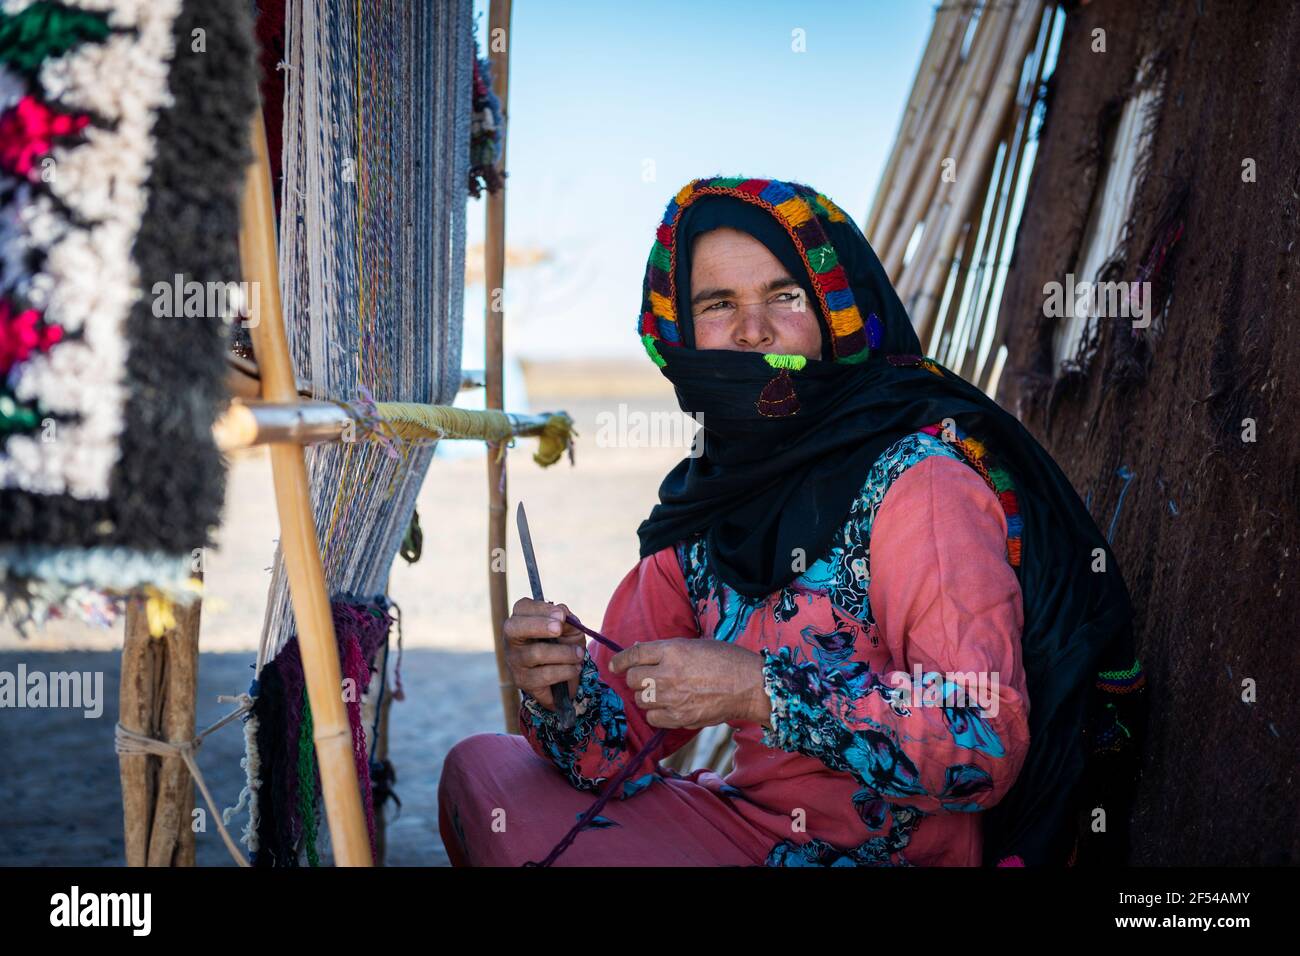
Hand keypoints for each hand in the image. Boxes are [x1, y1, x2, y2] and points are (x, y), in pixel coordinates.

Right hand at [503, 598, 586, 710]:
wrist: (562, 675)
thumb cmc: (562, 643)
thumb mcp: (569, 628)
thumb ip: (567, 620)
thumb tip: (563, 614)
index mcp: (522, 618)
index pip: (522, 607)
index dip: (541, 609)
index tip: (561, 615)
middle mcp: (511, 638)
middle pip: (515, 628)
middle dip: (539, 626)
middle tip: (559, 629)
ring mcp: (514, 660)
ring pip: (536, 653)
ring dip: (565, 653)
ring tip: (579, 654)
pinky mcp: (522, 680)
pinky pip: (545, 675)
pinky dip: (566, 671)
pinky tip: (574, 668)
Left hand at [609, 638, 770, 729]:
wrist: (749, 685)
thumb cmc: (727, 660)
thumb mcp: (695, 645)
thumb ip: (668, 650)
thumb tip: (641, 653)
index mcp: (672, 650)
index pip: (634, 655)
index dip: (620, 660)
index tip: (615, 665)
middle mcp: (667, 673)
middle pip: (633, 679)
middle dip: (637, 679)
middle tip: (648, 679)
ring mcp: (672, 698)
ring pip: (641, 699)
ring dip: (647, 696)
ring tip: (663, 693)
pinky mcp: (679, 718)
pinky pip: (653, 718)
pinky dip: (657, 714)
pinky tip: (669, 707)